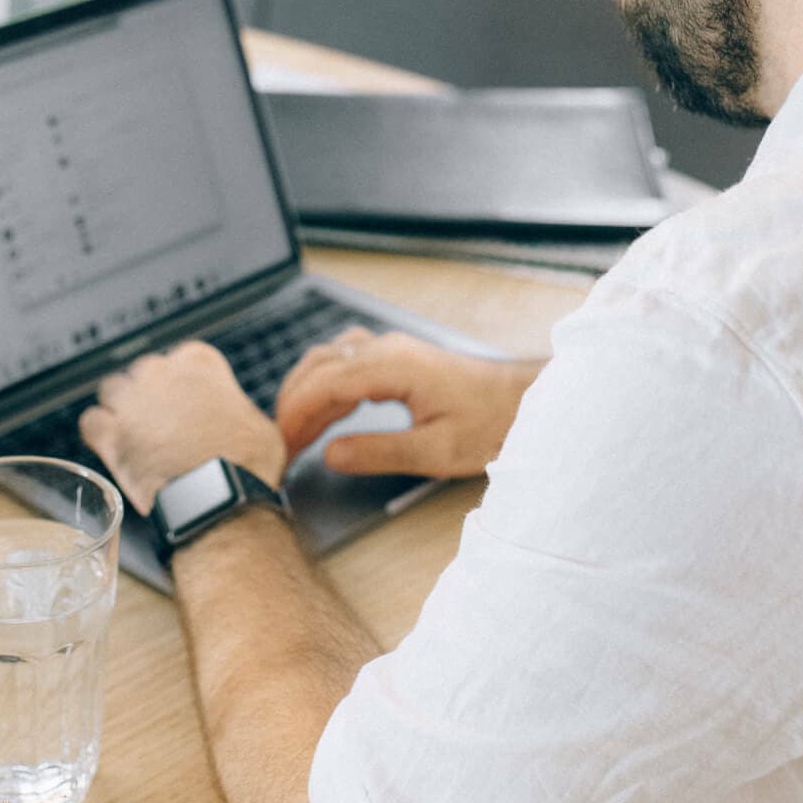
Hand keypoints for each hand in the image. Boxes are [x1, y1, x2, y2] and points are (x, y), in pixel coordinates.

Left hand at [79, 341, 285, 514]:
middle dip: (149, 396)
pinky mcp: (111, 433)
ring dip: (121, 410)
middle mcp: (161, 372)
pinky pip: (91, 421)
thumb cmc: (246, 463)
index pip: (180, 360)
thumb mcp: (258, 424)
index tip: (186, 406)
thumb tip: (235, 422)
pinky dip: (100, 434)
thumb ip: (236, 411)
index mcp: (199, 361)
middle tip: (161, 427)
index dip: (181, 386)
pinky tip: (113, 448)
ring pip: (112, 391)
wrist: (219, 496)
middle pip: (143, 373)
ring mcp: (131, 400)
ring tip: (135, 438)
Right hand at [273, 329, 541, 480]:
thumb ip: (379, 452)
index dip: (295, 413)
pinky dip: (326, 387)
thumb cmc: (488, 424)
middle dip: (293, 404)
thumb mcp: (436, 451)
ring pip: (328, 360)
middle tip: (280, 446)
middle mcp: (386, 348)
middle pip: (319, 366)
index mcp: (393, 365)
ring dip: (306, 393)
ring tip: (294, 436)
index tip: (279, 445)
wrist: (523, 401)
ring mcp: (391, 349)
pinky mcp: (396, 357)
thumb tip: (329, 454)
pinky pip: (346, 363)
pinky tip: (324, 417)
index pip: (324, 382)